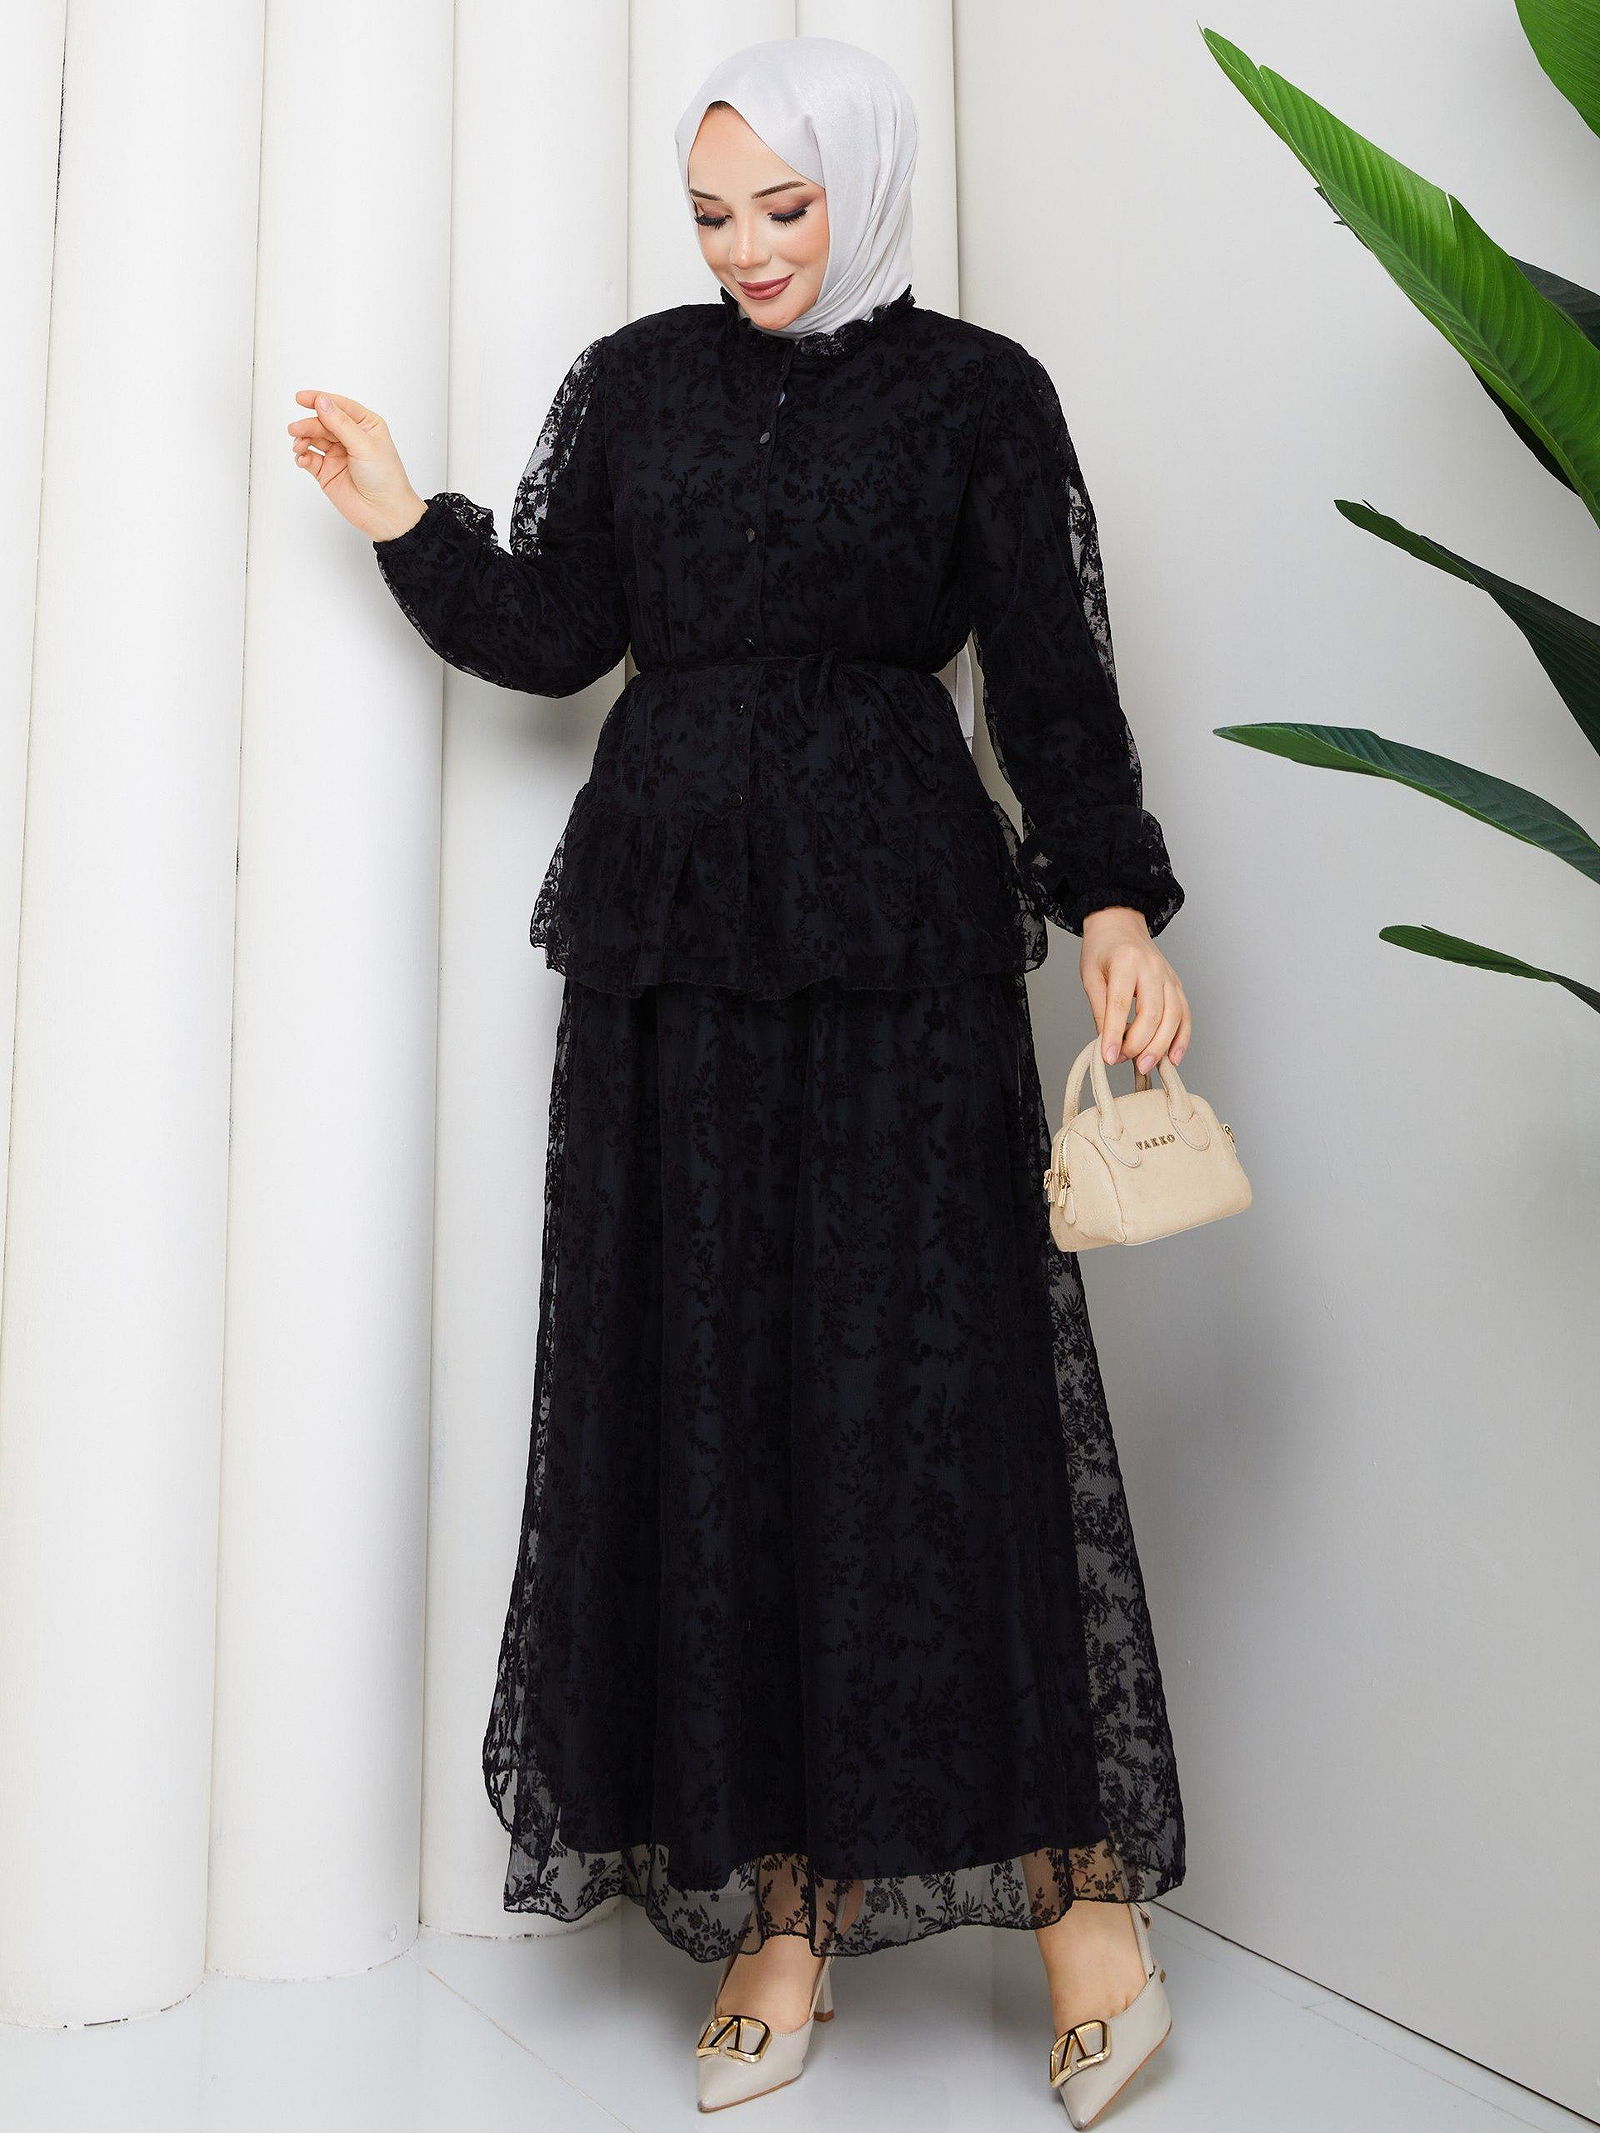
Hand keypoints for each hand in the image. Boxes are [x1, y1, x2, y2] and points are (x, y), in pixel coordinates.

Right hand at [287, 390, 427, 541]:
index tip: (301, 398)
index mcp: (366, 425)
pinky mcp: (327, 472)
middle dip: (308, 424)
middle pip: (323, 422)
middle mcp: (350, 437)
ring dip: (303, 439)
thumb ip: (341, 423)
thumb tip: (322, 401)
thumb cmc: (385, 479)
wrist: (385, 513)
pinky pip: (309, 458)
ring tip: (298, 445)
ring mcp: (337, 454)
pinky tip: (302, 458)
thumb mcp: (364, 445)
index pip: (339, 406)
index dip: (319, 400)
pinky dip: (303, 456)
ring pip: (313, 438)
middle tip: (296, 429)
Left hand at [1079, 906, 1190, 1072]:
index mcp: (1126, 962)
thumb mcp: (1090, 975)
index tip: (1109, 1057)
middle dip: (1140, 1044)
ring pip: (1173, 1017)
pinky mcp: (1177, 985)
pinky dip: (1181, 1039)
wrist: (1120, 924)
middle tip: (1124, 1062)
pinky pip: (1185, 1015)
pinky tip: (1173, 1057)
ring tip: (1145, 1066)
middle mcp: (1153, 968)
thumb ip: (1099, 1009)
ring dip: (1161, 1046)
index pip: (1121, 1004)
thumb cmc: (1102, 949)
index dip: (1115, 1034)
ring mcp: (1169, 977)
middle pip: (1153, 1013)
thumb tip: (1107, 1043)